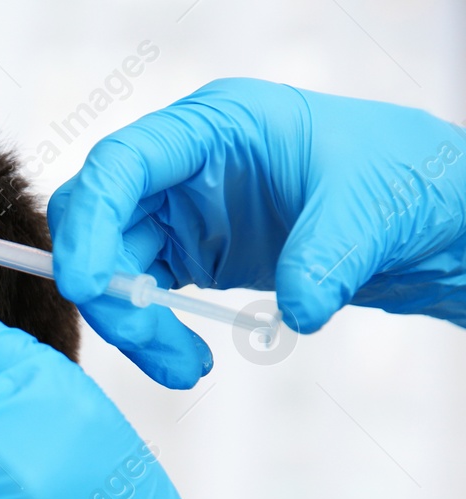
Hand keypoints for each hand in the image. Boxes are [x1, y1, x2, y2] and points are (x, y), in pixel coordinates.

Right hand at [48, 77, 465, 387]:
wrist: (417, 214)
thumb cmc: (398, 177)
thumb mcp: (371, 207)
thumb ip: (329, 257)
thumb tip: (298, 313)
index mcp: (213, 126)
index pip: (122, 165)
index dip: (90, 224)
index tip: (84, 286)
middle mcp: (181, 166)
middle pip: (98, 220)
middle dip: (106, 285)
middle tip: (143, 336)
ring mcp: (179, 210)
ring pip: (113, 268)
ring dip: (133, 325)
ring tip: (184, 368)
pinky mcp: (187, 253)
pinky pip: (141, 297)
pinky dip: (152, 335)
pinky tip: (185, 363)